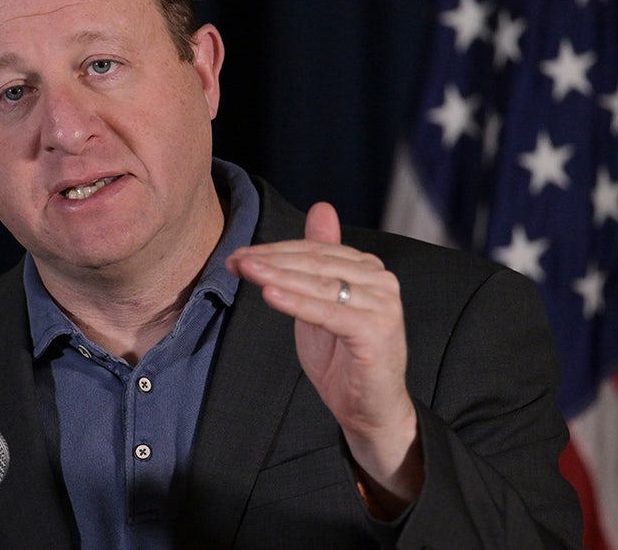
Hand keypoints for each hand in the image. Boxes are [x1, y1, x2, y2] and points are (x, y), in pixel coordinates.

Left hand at [225, 202, 422, 514]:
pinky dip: (297, 303)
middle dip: (271, 260)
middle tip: (234, 260)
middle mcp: (382, 281)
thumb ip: (319, 260)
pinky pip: (328, 313)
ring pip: (319, 284)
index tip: (238, 254)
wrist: (371, 410)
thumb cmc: (345, 357)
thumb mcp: (323, 303)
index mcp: (369, 269)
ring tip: (245, 270)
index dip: (275, 250)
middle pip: (316, 263)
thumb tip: (321, 208)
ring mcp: (383, 306)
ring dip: (277, 276)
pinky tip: (270, 295)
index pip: (316, 250)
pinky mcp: (376, 332)